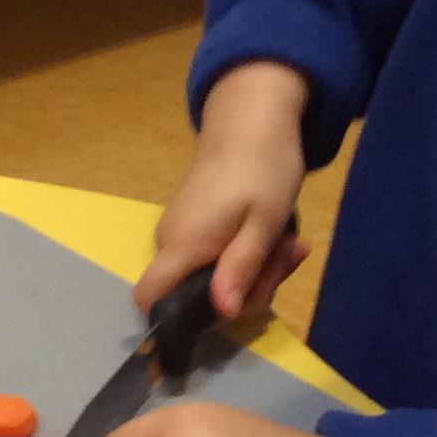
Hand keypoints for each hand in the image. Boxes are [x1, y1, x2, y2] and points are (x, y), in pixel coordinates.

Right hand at [136, 61, 311, 320]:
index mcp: (183, 245)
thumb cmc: (262, 168)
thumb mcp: (264, 224)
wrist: (252, 117)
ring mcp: (181, 230)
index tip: (228, 308)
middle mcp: (171, 241)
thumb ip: (241, 270)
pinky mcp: (195, 222)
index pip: (148, 298)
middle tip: (287, 256)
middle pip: (194, 295)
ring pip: (211, 276)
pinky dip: (245, 254)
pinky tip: (274, 235)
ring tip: (288, 241)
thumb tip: (222, 315)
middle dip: (247, 288)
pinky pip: (215, 256)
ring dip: (254, 271)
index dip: (174, 318)